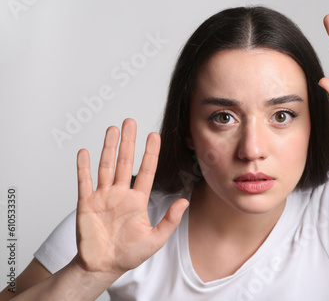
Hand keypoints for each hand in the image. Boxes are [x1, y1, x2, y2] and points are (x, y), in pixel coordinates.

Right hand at [74, 119, 188, 277]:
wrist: (103, 267)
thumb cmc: (129, 254)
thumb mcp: (155, 239)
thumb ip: (170, 220)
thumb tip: (185, 201)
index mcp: (137, 200)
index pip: (146, 171)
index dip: (150, 153)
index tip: (154, 135)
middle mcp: (120, 194)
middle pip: (125, 162)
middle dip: (128, 142)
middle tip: (131, 121)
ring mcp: (102, 197)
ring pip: (106, 166)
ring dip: (109, 148)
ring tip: (113, 129)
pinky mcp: (86, 203)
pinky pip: (84, 181)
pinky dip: (84, 167)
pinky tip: (85, 151)